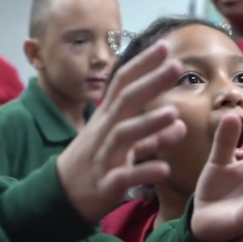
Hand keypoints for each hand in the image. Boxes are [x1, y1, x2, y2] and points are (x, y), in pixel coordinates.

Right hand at [57, 41, 186, 221]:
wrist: (62, 195)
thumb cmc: (95, 163)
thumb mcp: (122, 145)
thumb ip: (152, 134)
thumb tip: (180, 122)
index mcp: (108, 118)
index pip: (123, 83)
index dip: (143, 64)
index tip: (165, 46)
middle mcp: (105, 131)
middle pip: (126, 100)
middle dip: (150, 82)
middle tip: (176, 65)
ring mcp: (104, 156)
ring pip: (124, 135)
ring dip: (148, 123)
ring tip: (174, 112)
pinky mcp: (106, 184)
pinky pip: (125, 176)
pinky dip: (144, 172)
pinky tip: (164, 169)